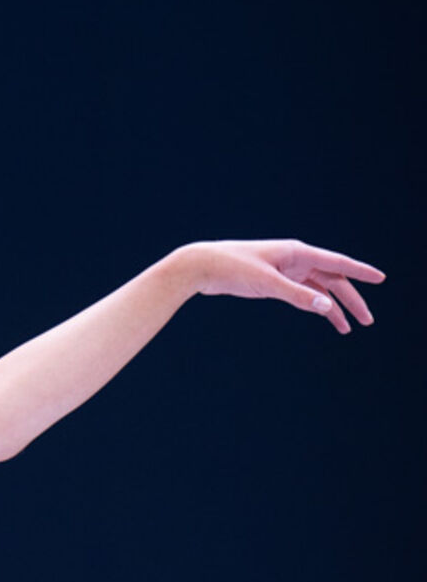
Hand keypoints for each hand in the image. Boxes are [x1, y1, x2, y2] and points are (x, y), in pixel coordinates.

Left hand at [183, 239, 383, 334]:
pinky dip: (314, 305)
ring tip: (348, 328)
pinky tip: (324, 317)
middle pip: (332, 280)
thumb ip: (296, 295)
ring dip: (333, 307)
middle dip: (351, 299)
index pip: (337, 263)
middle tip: (367, 320)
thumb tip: (326, 306)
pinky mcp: (273, 281)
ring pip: (318, 289)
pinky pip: (302, 294)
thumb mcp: (266, 283)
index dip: (360, 271)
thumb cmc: (232, 268)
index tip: (381, 278)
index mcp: (297, 252)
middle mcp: (295, 259)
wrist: (201, 267)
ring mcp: (285, 270)